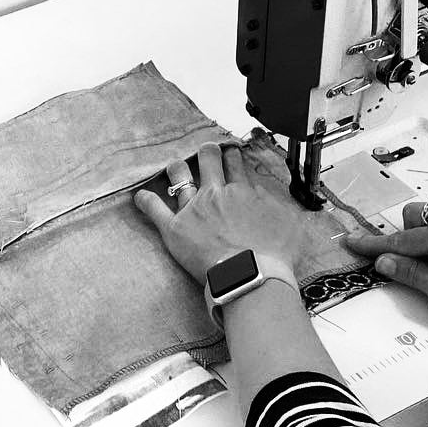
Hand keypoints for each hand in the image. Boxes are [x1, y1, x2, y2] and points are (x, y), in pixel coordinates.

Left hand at [134, 142, 317, 284]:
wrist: (250, 275)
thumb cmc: (273, 256)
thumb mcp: (288, 224)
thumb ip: (276, 204)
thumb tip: (263, 194)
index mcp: (243, 192)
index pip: (235, 165)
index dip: (232, 155)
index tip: (230, 153)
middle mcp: (216, 194)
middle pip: (208, 161)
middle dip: (207, 152)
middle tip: (206, 151)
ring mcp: (193, 208)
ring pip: (180, 177)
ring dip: (177, 168)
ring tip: (175, 166)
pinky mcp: (175, 228)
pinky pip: (155, 209)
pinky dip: (146, 201)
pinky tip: (139, 196)